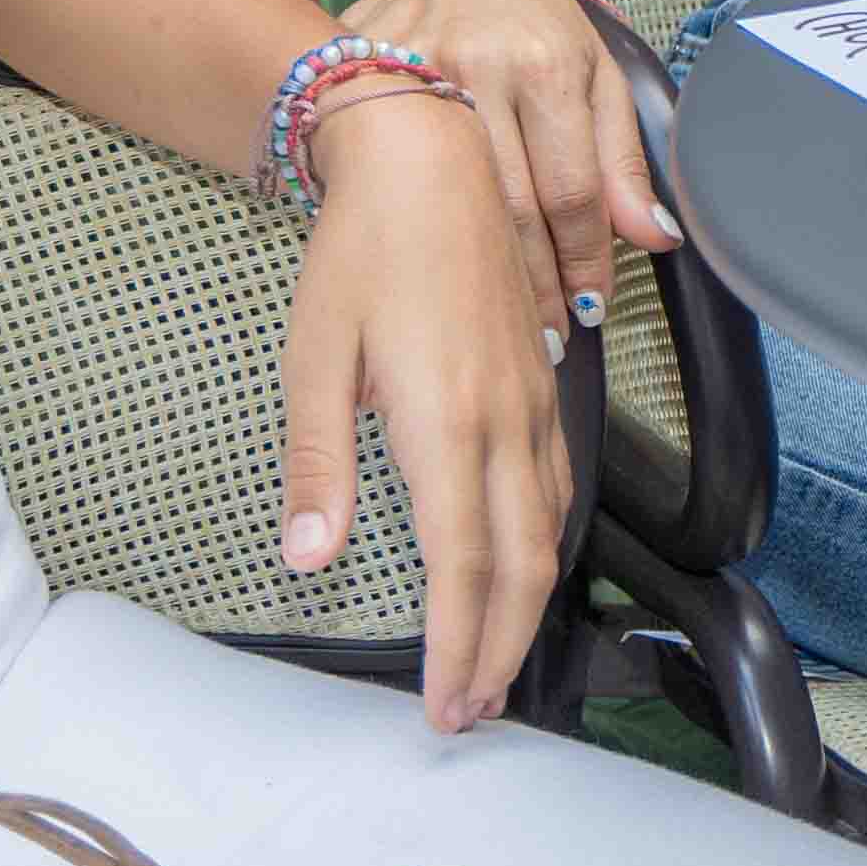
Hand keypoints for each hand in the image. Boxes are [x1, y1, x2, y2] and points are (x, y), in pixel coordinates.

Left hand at [286, 82, 577, 731]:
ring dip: (525, 607)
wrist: (429, 153)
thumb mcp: (313, 358)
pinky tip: (521, 566)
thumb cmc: (360, 251)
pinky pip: (557, 482)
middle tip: (471, 713)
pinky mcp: (541, 376)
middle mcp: (505, 419)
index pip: (463, 568)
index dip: (459, 650)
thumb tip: (308, 559)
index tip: (444, 709)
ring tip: (494, 663)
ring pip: (548, 529)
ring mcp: (533, 397)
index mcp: (446, 421)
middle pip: (521, 565)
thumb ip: (318, 466)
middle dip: (501, 651)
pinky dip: (543, 545)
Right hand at [358, 0, 670, 332]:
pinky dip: (416, 221)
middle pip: (510, 208)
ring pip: (449, 200)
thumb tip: (657, 238)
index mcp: (547, 68)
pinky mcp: (363, 77)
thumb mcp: (597, 69)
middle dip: (535, 285)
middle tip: (551, 336)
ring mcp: (412, 74)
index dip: (586, 261)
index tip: (594, 305)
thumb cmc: (532, 12)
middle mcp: (480, 70)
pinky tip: (435, 261)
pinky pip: (392, 168)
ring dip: (482, 270)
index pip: (572, 191)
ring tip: (505, 319)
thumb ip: (623, 157)